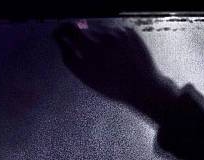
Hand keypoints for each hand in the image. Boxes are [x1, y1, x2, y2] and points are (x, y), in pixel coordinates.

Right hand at [54, 22, 177, 119]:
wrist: (144, 88)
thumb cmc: (114, 87)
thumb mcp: (87, 78)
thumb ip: (69, 57)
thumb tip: (59, 41)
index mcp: (91, 47)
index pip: (69, 27)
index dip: (62, 29)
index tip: (60, 34)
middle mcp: (104, 35)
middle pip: (84, 27)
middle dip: (83, 38)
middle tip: (90, 54)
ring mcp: (118, 31)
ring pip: (100, 28)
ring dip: (99, 39)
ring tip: (109, 58)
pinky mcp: (129, 30)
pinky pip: (114, 30)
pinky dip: (113, 39)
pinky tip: (119, 55)